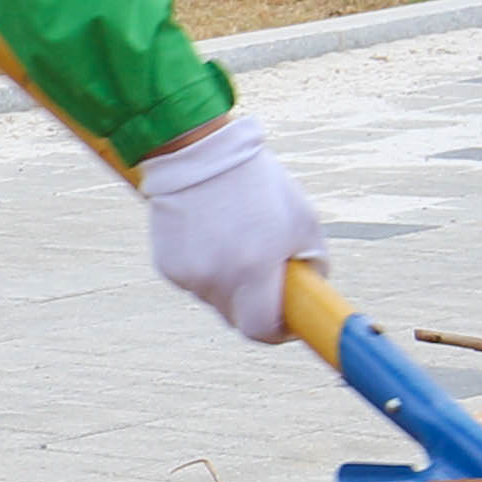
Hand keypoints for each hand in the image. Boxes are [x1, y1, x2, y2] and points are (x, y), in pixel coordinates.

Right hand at [132, 107, 322, 341]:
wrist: (198, 151)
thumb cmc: (259, 183)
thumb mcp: (303, 218)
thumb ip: (314, 262)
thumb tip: (311, 289)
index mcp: (253, 268)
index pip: (262, 330)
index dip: (278, 330)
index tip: (287, 317)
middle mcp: (217, 277)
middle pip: (238, 319)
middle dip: (255, 305)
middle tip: (265, 276)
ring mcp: (189, 273)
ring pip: (216, 300)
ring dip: (229, 284)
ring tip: (234, 240)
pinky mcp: (167, 265)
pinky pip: (195, 282)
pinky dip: (205, 268)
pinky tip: (210, 234)